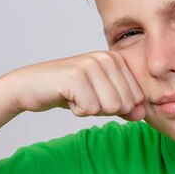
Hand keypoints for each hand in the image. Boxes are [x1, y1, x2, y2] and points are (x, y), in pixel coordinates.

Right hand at [4, 51, 144, 119]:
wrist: (31, 86)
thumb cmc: (69, 91)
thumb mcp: (102, 98)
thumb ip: (125, 106)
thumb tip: (143, 115)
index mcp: (117, 60)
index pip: (137, 98)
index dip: (116, 107)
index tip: (96, 95)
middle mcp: (106, 58)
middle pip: (124, 104)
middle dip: (104, 109)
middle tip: (84, 97)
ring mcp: (91, 65)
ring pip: (110, 107)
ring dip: (90, 110)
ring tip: (76, 96)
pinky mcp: (76, 76)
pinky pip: (90, 109)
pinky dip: (77, 111)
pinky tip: (67, 97)